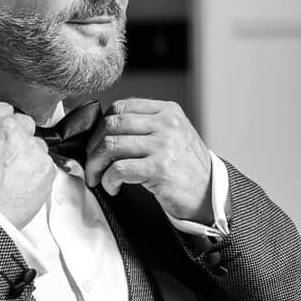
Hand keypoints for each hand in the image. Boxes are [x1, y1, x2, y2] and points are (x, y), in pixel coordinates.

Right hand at [0, 102, 54, 228]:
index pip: (3, 110)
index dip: (1, 127)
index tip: (0, 137)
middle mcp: (11, 129)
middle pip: (23, 124)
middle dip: (17, 139)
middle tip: (6, 160)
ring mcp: (31, 147)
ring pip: (37, 146)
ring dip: (28, 158)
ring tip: (12, 179)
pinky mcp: (46, 167)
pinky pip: (46, 166)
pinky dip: (38, 176)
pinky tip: (22, 188)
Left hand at [84, 99, 212, 222]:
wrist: (209, 193)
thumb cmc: (186, 167)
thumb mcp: (172, 135)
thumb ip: (145, 126)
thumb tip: (103, 130)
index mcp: (168, 111)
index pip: (121, 106)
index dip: (101, 125)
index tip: (96, 143)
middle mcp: (166, 124)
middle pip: (111, 124)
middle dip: (93, 147)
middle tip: (92, 164)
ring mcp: (164, 145)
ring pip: (111, 146)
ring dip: (96, 165)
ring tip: (98, 178)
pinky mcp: (160, 168)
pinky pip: (119, 169)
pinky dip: (109, 180)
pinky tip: (113, 187)